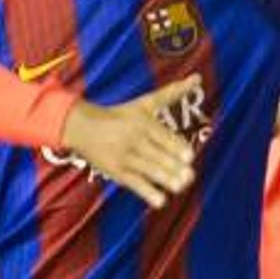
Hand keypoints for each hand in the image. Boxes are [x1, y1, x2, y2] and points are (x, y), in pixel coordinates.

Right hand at [59, 91, 197, 207]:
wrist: (81, 127)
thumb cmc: (120, 114)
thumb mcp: (145, 102)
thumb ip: (173, 92)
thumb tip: (197, 77)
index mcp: (143, 123)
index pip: (163, 137)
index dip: (176, 148)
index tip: (188, 157)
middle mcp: (134, 140)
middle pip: (158, 156)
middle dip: (174, 168)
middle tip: (188, 177)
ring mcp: (125, 157)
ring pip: (148, 171)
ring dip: (165, 180)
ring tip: (179, 187)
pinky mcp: (116, 173)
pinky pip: (134, 184)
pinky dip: (147, 193)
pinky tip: (160, 201)